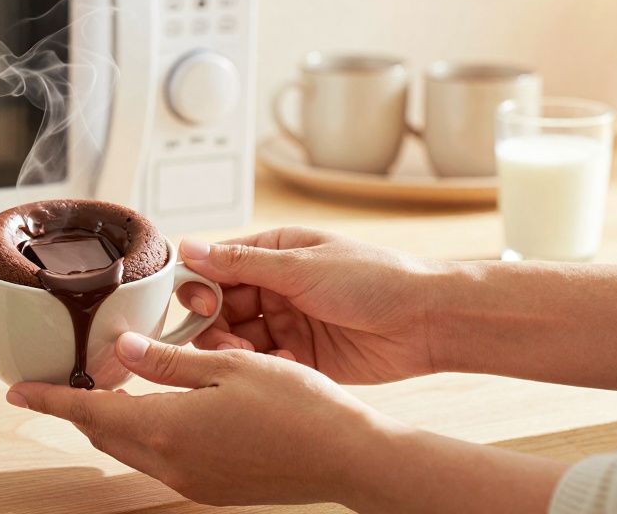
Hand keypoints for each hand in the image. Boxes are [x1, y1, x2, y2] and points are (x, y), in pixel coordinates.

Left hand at [7, 333, 391, 506]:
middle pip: (104, 434)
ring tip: (102, 388)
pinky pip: (159, 459)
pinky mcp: (212, 486)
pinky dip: (142, 433)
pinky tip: (155, 410)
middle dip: (76, 408)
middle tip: (58, 381)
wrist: (349, 457)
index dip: (49, 400)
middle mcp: (171, 463)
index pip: (89, 412)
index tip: (16, 390)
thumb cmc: (298, 406)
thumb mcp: (228, 366)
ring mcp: (192, 481)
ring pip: (130, 448)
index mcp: (168, 429)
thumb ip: (167, 361)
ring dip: (110, 421)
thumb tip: (122, 349)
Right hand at [178, 227, 443, 383]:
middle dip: (216, 329)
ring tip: (254, 360)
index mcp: (272, 255)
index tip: (203, 307)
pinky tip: (285, 367)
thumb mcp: (301, 265)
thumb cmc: (374, 278)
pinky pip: (266, 365)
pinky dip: (266, 368)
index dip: (201, 290)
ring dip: (238, 352)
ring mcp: (287, 323)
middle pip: (220, 311)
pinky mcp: (302, 357)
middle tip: (230, 345)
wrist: (427, 320)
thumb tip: (189, 247)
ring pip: (238, 342)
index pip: (216, 270)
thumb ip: (242, 263)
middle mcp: (274, 289)